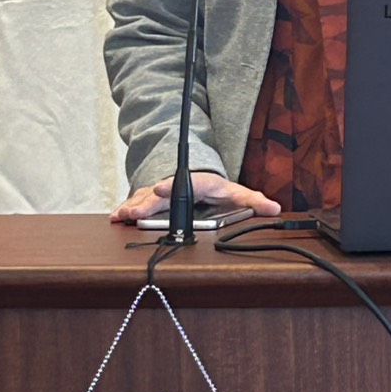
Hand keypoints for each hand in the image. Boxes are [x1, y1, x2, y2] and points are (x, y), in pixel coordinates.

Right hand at [110, 171, 281, 222]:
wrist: (196, 175)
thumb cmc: (215, 187)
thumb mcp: (236, 193)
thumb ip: (253, 201)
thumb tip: (275, 209)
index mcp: (198, 183)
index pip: (185, 184)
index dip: (171, 186)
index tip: (160, 188)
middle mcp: (176, 185)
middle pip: (159, 194)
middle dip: (145, 203)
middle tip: (133, 213)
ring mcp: (161, 191)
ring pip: (144, 197)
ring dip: (132, 206)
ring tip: (120, 215)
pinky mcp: (151, 199)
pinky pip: (137, 202)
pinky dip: (126, 208)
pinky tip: (115, 216)